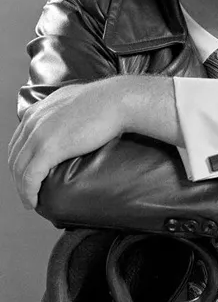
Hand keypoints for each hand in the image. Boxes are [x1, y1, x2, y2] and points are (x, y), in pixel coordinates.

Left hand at [9, 78, 127, 208]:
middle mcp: (32, 121)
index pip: (18, 139)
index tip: (27, 171)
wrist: (118, 100)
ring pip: (19, 169)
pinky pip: (30, 177)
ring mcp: (38, 135)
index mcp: (38, 110)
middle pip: (15, 155)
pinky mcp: (49, 148)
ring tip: (30, 201)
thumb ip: (66, 108)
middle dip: (18, 176)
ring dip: (21, 188)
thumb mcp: (78, 99)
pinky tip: (33, 202)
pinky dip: (28, 192)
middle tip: (28, 190)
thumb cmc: (108, 100)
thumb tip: (74, 116)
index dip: (20, 159)